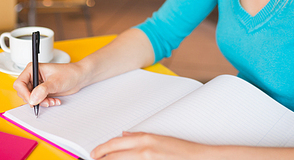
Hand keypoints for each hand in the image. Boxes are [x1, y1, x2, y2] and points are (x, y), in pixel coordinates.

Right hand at [13, 62, 82, 107]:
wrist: (79, 77)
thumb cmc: (69, 73)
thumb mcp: (55, 82)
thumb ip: (43, 90)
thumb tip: (32, 99)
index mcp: (33, 69)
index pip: (19, 83)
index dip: (24, 93)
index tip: (33, 100)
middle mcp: (33, 76)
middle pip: (24, 93)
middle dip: (35, 99)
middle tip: (45, 101)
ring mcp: (37, 84)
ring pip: (31, 99)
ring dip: (41, 102)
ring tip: (52, 101)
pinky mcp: (42, 91)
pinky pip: (38, 101)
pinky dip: (46, 103)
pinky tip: (54, 100)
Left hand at [91, 131, 207, 159]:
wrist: (199, 158)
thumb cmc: (182, 150)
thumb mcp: (159, 139)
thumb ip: (139, 138)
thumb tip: (124, 136)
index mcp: (145, 140)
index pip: (114, 144)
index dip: (101, 149)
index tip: (94, 153)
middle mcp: (143, 151)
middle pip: (113, 156)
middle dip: (102, 159)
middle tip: (95, 159)